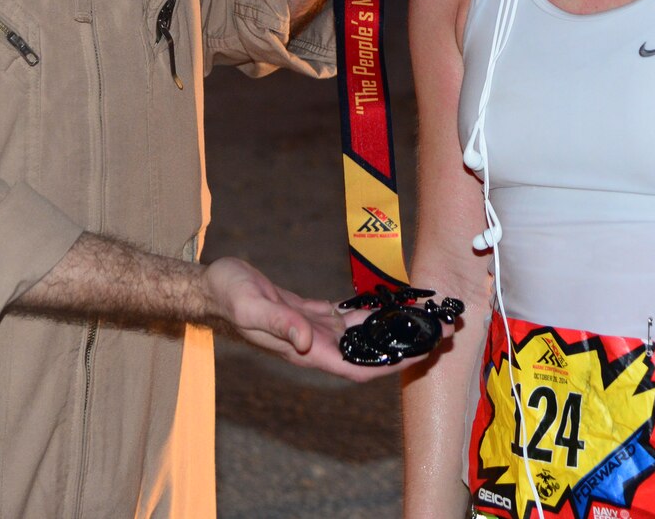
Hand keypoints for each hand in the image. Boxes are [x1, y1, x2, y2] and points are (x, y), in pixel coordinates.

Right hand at [203, 257, 416, 381]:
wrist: (213, 288)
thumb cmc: (228, 297)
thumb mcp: (251, 307)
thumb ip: (279, 324)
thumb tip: (308, 340)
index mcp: (307, 351)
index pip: (360, 368)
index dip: (393, 365)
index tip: (423, 354)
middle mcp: (317, 346)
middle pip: (371, 353)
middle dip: (406, 345)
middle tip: (442, 329)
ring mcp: (316, 331)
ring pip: (365, 335)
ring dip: (395, 328)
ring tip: (426, 315)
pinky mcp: (312, 314)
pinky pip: (350, 318)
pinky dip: (373, 312)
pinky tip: (391, 303)